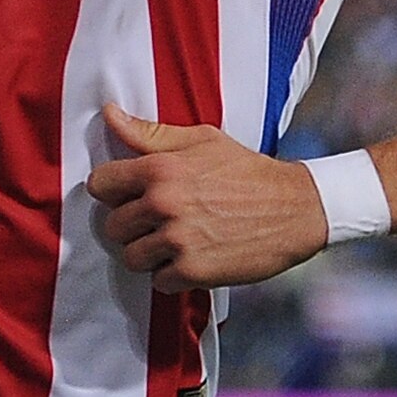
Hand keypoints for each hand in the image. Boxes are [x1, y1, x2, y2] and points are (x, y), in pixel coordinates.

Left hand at [87, 106, 329, 290]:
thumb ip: (150, 133)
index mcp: (160, 168)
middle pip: (113, 227)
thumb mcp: (202, 140)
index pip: (100, 184)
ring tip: (176, 241)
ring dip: (150, 253)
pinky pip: (159, 282)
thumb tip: (109, 114)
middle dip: (133, 225)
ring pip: (131, 257)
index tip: (130, 196)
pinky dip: (173, 275)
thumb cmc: (247, 170)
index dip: (113, 191)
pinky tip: (193, 257)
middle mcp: (163, 204)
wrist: (296, 208)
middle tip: (160, 221)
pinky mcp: (193, 271)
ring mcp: (177, 239)